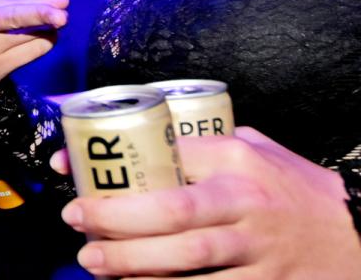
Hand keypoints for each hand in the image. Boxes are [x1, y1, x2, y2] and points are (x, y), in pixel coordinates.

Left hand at [62, 127, 360, 278]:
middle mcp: (244, 201)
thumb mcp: (255, 149)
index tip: (69, 169)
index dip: (112, 162)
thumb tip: (135, 140)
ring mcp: (255, 247)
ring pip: (186, 258)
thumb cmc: (293, 187)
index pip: (163, 153)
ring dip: (132, 261)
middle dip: (115, 218)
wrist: (357, 234)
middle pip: (172, 211)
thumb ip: (202, 145)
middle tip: (75, 219)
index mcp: (235, 159)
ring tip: (92, 261)